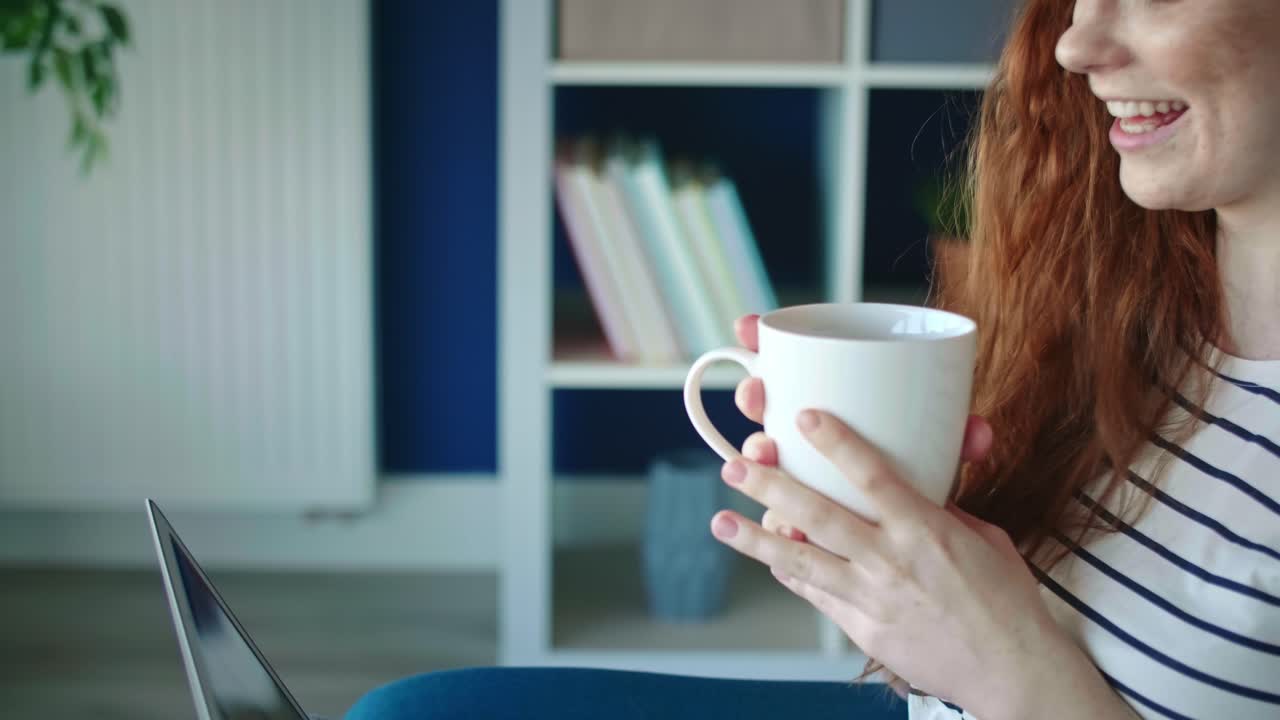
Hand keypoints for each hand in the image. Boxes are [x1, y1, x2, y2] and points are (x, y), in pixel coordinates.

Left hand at [721, 316, 1127, 719]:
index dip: (836, 443)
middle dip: (771, 487)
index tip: (804, 417)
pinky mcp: (862, 629)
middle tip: (737, 465)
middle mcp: (891, 561)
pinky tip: (767, 560)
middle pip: (818, 515)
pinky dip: (790, 575)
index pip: (873, 476)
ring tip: (720, 521)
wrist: (1012, 671)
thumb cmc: (1004, 601)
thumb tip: (912, 483)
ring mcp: (872, 598)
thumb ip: (937, 510)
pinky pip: (816, 595)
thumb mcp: (980, 538)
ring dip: (756, 539)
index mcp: (925, 530)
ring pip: (801, 561)